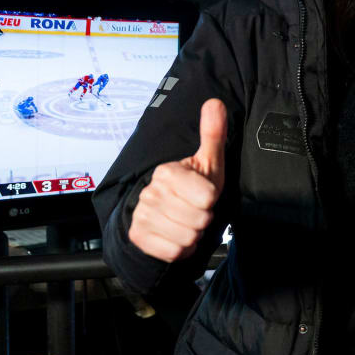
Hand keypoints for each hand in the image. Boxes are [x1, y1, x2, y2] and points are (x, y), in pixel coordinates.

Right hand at [127, 98, 226, 262]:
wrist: (161, 214)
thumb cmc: (192, 187)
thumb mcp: (208, 162)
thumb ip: (212, 134)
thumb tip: (216, 103)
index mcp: (167, 172)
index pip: (208, 197)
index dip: (211, 199)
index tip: (201, 193)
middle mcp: (150, 192)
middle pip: (200, 219)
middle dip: (203, 218)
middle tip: (193, 210)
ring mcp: (142, 216)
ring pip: (188, 237)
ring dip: (192, 234)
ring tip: (185, 221)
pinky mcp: (138, 237)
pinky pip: (174, 252)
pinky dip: (180, 249)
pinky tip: (175, 236)